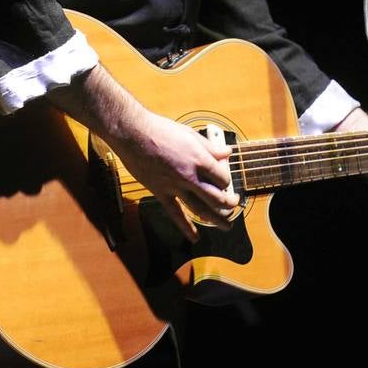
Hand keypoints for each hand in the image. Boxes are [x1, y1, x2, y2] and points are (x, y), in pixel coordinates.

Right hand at [49, 66, 237, 242]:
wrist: (133, 134)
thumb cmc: (160, 130)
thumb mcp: (190, 134)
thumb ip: (210, 147)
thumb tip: (226, 152)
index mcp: (199, 159)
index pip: (222, 177)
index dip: (227, 181)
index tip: (225, 181)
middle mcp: (190, 176)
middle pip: (216, 197)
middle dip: (229, 204)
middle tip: (234, 205)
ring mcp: (175, 187)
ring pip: (201, 209)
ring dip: (216, 220)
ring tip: (226, 225)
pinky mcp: (161, 193)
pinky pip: (175, 214)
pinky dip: (186, 228)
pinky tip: (194, 237)